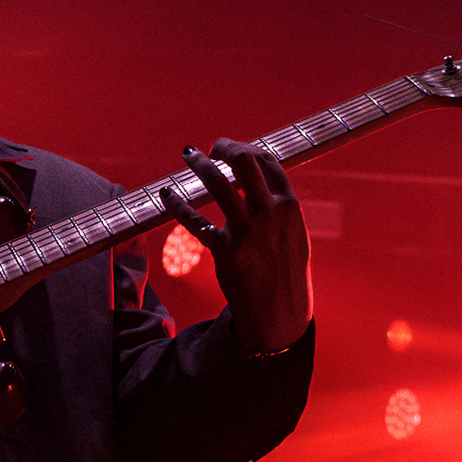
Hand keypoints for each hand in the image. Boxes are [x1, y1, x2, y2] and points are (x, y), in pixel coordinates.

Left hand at [162, 139, 313, 355]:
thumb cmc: (286, 273)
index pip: (267, 162)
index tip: (230, 149)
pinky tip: (167, 195)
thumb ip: (280, 208)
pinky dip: (177, 204)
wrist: (280, 314)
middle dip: (225, 147)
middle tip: (210, 148)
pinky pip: (196, 221)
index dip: (246, 148)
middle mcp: (270, 214)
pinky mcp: (226, 251)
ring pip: (218, 183)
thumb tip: (263, 182)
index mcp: (289, 207)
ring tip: (189, 155)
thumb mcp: (294, 234)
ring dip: (200, 164)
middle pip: (245, 161)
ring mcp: (248, 232)